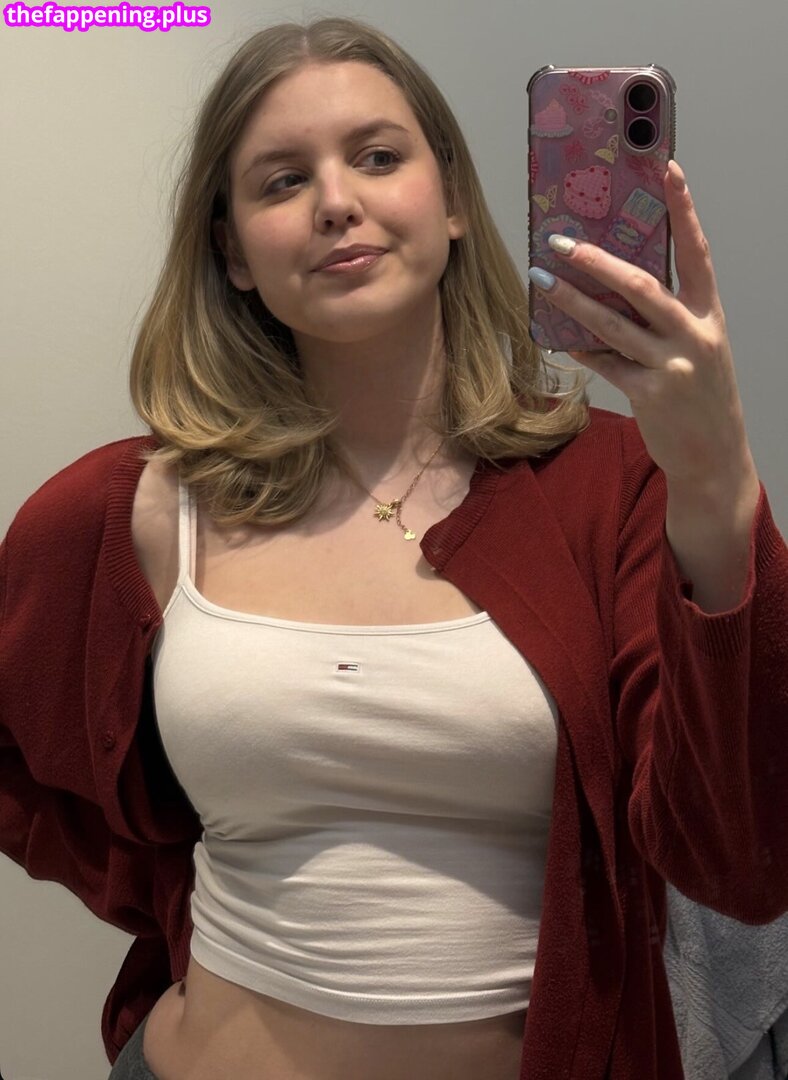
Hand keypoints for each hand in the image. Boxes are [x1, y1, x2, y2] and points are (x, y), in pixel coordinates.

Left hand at [528, 160, 756, 492]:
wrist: (716, 456)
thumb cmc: (701, 395)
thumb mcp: (696, 348)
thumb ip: (665, 317)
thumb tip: (612, 287)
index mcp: (709, 314)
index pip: (697, 251)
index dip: (683, 209)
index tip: (668, 168)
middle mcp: (694, 334)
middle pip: (642, 285)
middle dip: (598, 260)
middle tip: (562, 241)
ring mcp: (672, 365)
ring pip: (613, 324)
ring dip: (572, 301)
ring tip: (542, 279)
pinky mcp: (649, 393)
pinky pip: (606, 363)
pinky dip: (583, 349)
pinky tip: (561, 339)